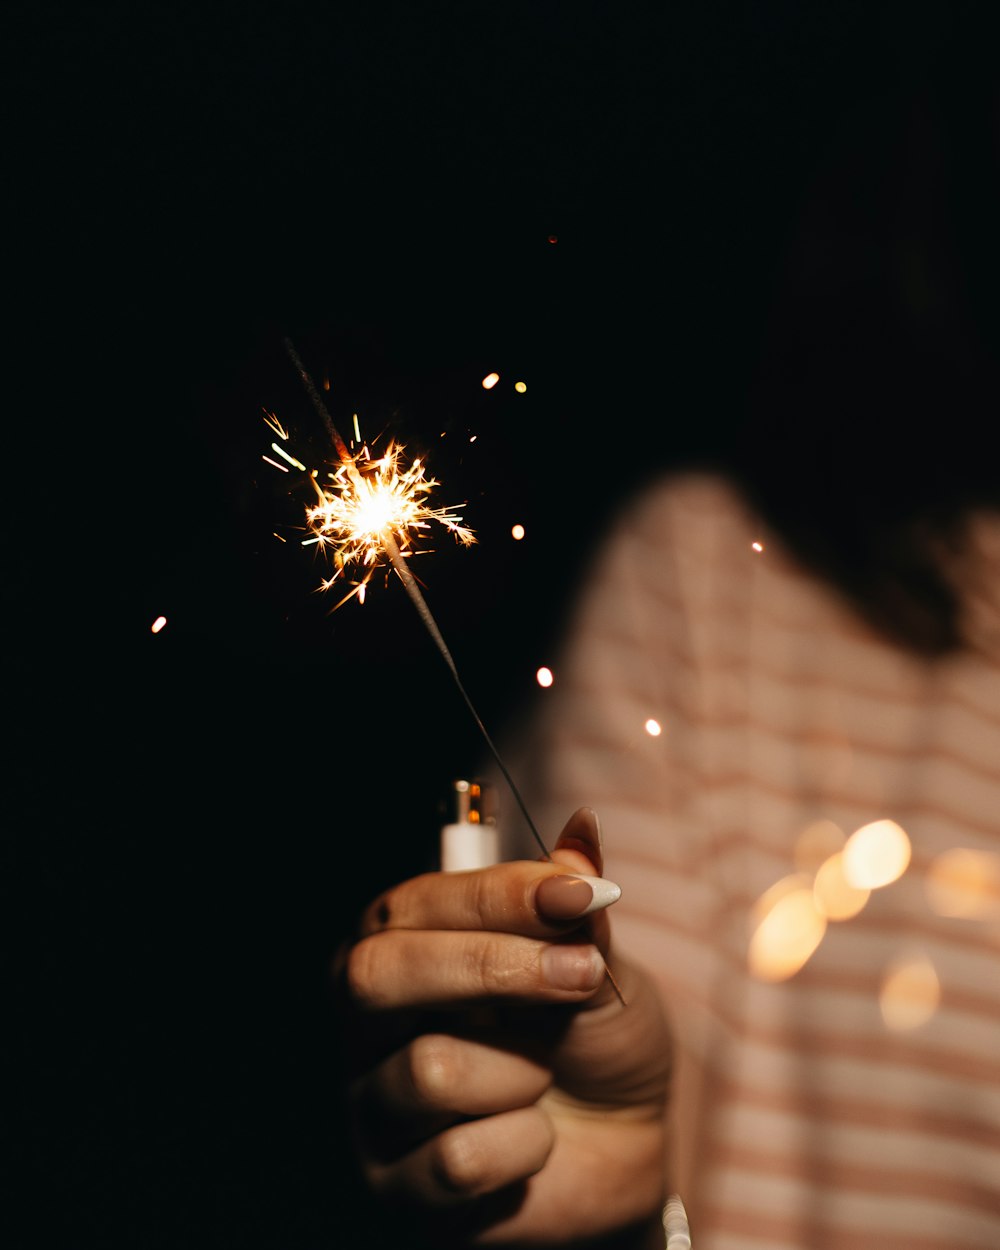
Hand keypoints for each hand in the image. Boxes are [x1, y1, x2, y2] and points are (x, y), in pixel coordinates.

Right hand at [335, 808, 672, 1246]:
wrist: (629, 1144)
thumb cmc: (597, 1034)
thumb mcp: (598, 964)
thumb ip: (577, 908)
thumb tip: (582, 827)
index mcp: (402, 947)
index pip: (412, 905)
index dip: (494, 896)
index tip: (576, 894)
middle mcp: (368, 1020)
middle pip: (375, 974)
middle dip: (489, 970)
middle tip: (581, 974)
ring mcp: (372, 1105)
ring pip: (428, 1069)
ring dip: (522, 1071)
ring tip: (544, 1078)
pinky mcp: (396, 1187)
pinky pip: (458, 1158)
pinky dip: (525, 1146)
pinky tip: (532, 1141)